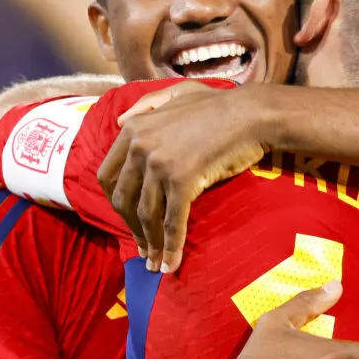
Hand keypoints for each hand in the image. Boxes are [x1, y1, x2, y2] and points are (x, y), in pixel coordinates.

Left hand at [98, 83, 273, 272]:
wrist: (251, 114)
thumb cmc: (219, 105)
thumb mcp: (176, 94)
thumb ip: (146, 105)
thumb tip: (120, 121)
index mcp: (133, 129)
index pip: (107, 176)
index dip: (115, 203)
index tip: (126, 218)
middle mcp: (140, 147)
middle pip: (122, 200)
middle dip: (130, 229)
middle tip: (142, 247)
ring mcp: (160, 164)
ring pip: (147, 215)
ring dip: (150, 244)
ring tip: (155, 262)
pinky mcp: (182, 181)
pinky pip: (173, 221)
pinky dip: (171, 247)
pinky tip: (171, 264)